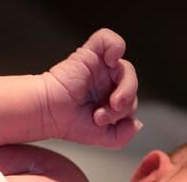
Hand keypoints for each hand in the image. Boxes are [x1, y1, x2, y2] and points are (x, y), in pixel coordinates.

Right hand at [42, 28, 140, 147]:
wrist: (48, 113)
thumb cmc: (69, 122)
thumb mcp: (103, 137)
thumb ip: (123, 135)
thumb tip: (137, 124)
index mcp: (110, 98)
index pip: (131, 102)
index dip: (123, 115)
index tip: (102, 122)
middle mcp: (107, 81)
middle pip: (131, 86)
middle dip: (124, 105)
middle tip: (103, 115)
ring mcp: (100, 66)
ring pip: (126, 68)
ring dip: (126, 87)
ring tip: (114, 102)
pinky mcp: (90, 53)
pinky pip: (108, 40)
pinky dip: (115, 46)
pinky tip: (112, 60)